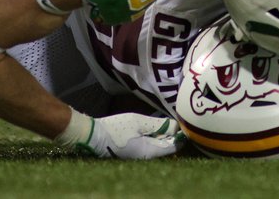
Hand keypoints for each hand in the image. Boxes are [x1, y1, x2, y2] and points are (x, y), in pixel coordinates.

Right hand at [56, 110, 181, 158]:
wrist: (93, 136)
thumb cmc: (116, 128)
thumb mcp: (139, 122)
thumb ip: (158, 125)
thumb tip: (175, 126)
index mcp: (150, 152)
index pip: (173, 147)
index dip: (181, 136)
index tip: (185, 125)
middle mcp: (146, 157)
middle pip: (166, 147)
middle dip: (173, 136)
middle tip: (178, 122)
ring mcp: (139, 156)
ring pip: (157, 146)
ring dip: (163, 136)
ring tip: (167, 123)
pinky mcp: (132, 152)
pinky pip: (148, 145)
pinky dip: (153, 137)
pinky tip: (153, 128)